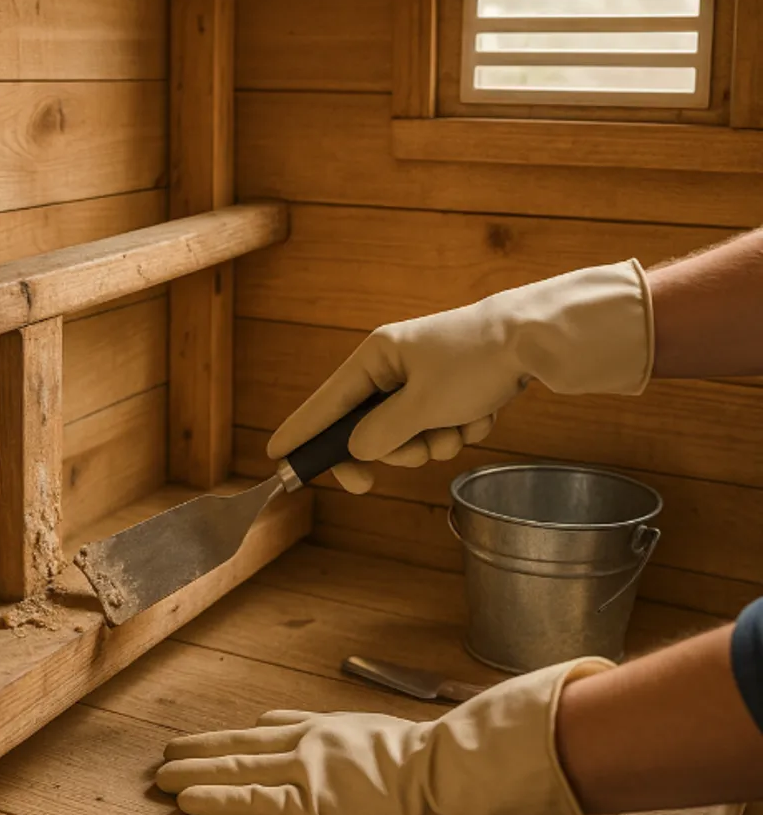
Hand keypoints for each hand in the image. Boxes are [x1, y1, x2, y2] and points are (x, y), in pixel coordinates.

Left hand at [156, 659, 619, 814]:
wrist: (440, 764)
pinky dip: (217, 800)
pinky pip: (253, 801)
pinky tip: (188, 801)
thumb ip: (349, 733)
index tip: (215, 737)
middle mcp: (307, 741)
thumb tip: (329, 730)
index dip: (237, 735)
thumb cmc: (424, 753)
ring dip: (194, 772)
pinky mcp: (310, 802)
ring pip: (237, 769)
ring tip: (161, 777)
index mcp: (327, 727)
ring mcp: (305, 769)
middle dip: (202, 749)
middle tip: (168, 751)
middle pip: (241, 745)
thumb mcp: (380, 730)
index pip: (272, 728)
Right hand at [266, 261, 652, 492]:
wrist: (537, 338)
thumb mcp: (421, 404)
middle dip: (392, 452)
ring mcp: (423, 379)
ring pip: (408, 435)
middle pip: (367, 429)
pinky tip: (481, 412)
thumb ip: (381, 434)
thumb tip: (359, 451)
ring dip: (435, 441)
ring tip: (461, 424)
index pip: (326, 403)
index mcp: (375, 357)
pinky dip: (459, 429)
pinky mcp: (451, 389)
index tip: (277, 456)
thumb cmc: (475, 361)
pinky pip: (439, 428)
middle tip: (387, 476)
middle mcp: (393, 367)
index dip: (302, 433)